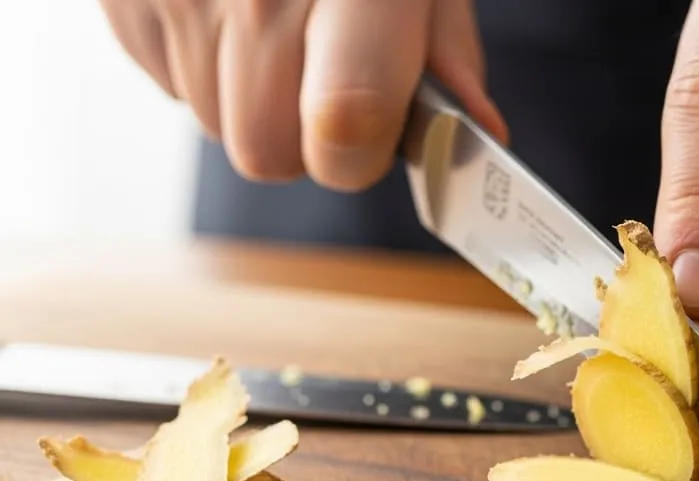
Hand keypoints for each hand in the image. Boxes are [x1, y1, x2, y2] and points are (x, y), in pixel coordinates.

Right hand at [98, 0, 506, 191]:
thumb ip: (447, 51)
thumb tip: (478, 132)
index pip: (345, 117)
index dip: (360, 154)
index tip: (373, 137)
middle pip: (267, 152)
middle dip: (305, 139)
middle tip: (328, 77)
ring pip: (217, 127)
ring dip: (255, 103)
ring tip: (278, 29)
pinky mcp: (126, 3)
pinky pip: (171, 88)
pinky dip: (207, 69)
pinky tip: (231, 12)